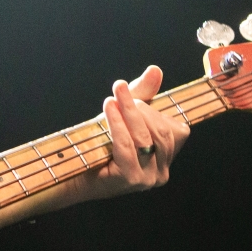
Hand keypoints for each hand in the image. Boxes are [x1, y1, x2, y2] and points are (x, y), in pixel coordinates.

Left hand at [83, 65, 189, 200]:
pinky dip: (117, 124)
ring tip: (113, 98)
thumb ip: (143, 93)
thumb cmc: (100, 145)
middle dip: (140, 109)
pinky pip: (127, 146)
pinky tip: (109, 109)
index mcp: (166, 158)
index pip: (177, 130)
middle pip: (161, 132)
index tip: (134, 95)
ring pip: (145, 138)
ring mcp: (148, 179)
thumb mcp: (124, 116)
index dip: (156, 111)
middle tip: (120, 92)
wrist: (74, 174)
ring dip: (128, 112)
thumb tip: (155, 70)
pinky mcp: (131, 179)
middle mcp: (162, 172)